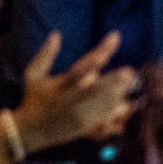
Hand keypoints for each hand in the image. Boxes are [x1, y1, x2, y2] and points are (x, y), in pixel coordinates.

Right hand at [11, 32, 134, 154]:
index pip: (81, 68)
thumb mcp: (33, 74)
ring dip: (118, 97)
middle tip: (129, 72)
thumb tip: (56, 33)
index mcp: (59, 87)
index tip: (114, 39)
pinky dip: (118, 116)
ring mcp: (80, 118)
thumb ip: (45, 54)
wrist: (32, 130)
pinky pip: (107, 123)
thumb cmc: (34, 97)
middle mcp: (71, 102)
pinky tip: (126, 107)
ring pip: (105, 107)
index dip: (99, 54)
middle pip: (97, 91)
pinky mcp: (87, 130)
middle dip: (113, 82)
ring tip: (129, 86)